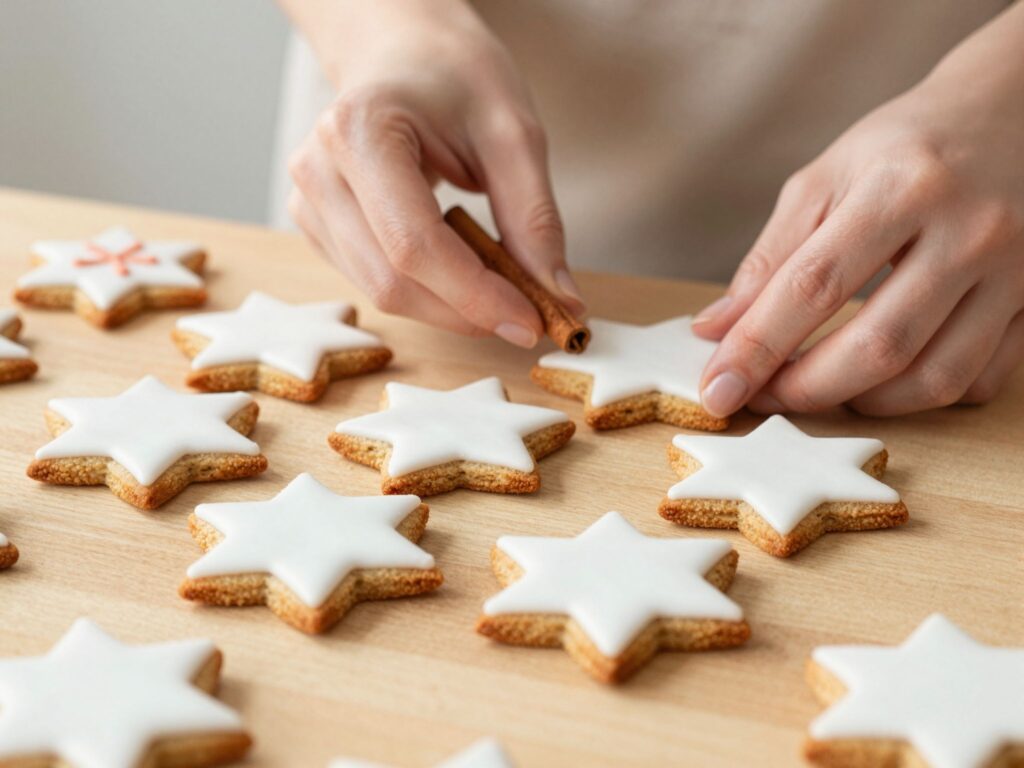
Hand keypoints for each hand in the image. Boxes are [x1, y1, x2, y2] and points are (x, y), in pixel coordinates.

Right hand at [283, 0, 583, 346]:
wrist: (401, 49)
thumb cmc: (454, 75)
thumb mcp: (514, 133)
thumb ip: (535, 219)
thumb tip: (559, 298)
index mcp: (361, 131)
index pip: (414, 245)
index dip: (475, 295)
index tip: (533, 322)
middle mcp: (318, 169)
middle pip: (393, 282)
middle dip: (467, 310)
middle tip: (531, 313)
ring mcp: (308, 200)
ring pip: (382, 293)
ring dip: (450, 306)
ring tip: (500, 282)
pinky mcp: (315, 224)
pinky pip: (373, 283)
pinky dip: (427, 292)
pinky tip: (460, 268)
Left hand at [693, 5, 1023, 416]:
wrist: (1012, 113)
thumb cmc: (902, 150)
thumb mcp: (824, 180)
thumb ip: (768, 259)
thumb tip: (714, 331)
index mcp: (901, 186)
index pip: (813, 286)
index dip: (758, 348)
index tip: (719, 390)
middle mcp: (968, 230)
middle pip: (879, 345)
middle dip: (807, 389)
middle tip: (765, 398)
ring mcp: (1014, 270)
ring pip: (934, 377)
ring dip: (861, 403)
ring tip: (818, 389)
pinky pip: (979, 380)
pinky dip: (920, 398)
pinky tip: (882, 381)